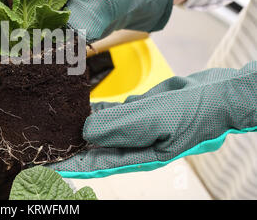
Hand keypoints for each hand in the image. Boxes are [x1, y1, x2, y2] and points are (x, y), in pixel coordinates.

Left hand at [47, 61, 256, 177]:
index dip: (70, 165)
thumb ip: (120, 126)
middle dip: (70, 144)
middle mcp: (131, 144)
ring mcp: (133, 127)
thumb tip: (86, 131)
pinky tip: (80, 103)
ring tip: (56, 120)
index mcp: (136, 155)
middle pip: (92, 148)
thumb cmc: (193, 114)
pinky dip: (95, 109)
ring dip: (80, 124)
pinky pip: (109, 112)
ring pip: (99, 128)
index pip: (95, 164)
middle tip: (45, 139)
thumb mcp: (155, 120)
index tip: (47, 164)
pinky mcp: (136, 111)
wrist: (214, 96)